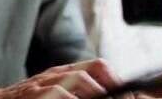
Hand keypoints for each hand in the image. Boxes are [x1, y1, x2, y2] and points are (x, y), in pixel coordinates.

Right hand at [0, 59, 130, 98]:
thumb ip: (72, 89)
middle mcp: (55, 75)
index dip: (114, 79)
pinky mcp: (34, 96)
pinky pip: (59, 94)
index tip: (126, 93)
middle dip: (110, 85)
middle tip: (117, 96)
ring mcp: (43, 85)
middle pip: (93, 70)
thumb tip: (102, 92)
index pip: (97, 66)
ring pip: (79, 80)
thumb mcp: (49, 91)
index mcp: (63, 73)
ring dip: (94, 92)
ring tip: (101, 98)